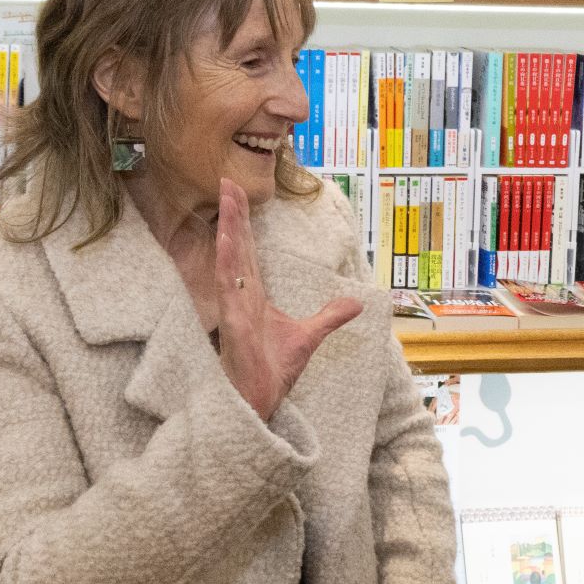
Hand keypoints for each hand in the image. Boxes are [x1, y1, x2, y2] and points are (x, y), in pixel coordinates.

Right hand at [214, 179, 360, 420]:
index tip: (240, 195)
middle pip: (237, 247)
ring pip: (230, 260)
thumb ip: (330, 317)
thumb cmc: (274, 372)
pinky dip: (227, 264)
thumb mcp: (309, 337)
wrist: (262, 402)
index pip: (249, 252)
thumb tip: (356, 302)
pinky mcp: (232, 324)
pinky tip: (226, 241)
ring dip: (229, 229)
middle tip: (227, 181)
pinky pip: (228, 288)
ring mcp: (234, 308)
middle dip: (233, 215)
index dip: (244, 224)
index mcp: (255, 296)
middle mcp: (241, 297)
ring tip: (227, 199)